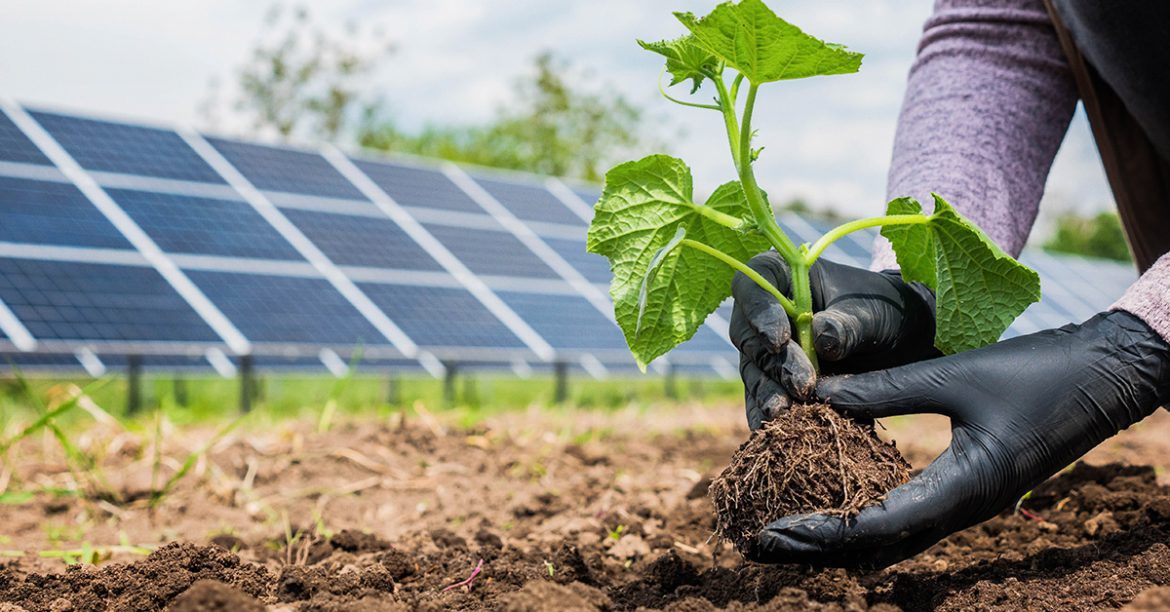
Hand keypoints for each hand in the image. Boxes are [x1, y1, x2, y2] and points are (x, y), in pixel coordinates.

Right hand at [731, 252, 937, 429]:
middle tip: (804, 384)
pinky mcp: (775, 382)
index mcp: (785, 277)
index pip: (753, 284)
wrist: (903, 342)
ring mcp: (767, 350)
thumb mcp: (875, 313)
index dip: (758, 310)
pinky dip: (768, 418)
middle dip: (774, 363)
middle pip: (749, 335)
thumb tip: (821, 336)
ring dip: (768, 394)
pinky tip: (776, 435)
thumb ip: (848, 323)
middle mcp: (767, 312)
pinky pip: (763, 400)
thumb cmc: (887, 311)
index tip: (779, 338)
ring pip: (754, 371)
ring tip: (786, 414)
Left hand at [750, 310, 1169, 569]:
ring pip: (891, 539)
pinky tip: (834, 505)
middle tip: (759, 543)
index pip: (874, 527)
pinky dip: (864, 519)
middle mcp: (960, 510)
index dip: (818, 532)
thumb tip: (817, 393)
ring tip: (785, 531)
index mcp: (961, 491)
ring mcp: (965, 505)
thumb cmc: (1035, 374)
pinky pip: (908, 518)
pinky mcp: (966, 491)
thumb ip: (884, 389)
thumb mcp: (953, 377)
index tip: (770, 531)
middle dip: (817, 548)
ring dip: (838, 538)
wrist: (1104, 377)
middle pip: (876, 548)